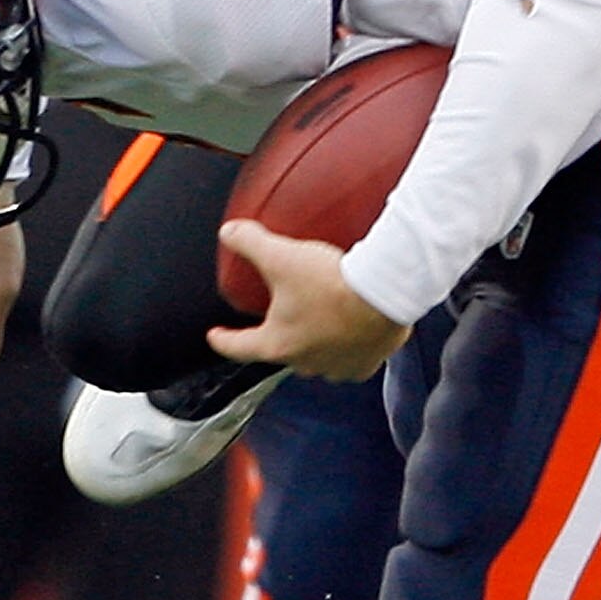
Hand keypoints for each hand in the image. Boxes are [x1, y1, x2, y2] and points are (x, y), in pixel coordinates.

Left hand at [206, 220, 410, 382]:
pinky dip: (347, 349)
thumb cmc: (335, 284)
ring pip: (316, 361)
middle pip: (281, 353)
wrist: (384, 294)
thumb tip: (230, 232)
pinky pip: (350, 362)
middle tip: (281, 317)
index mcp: (277, 344)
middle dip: (278, 337)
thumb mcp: (282, 256)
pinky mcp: (365, 364)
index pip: (238, 347)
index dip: (223, 339)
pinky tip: (351, 332)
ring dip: (314, 345)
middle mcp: (305, 362)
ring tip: (318, 323)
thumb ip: (251, 243)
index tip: (216, 337)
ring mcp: (336, 367)